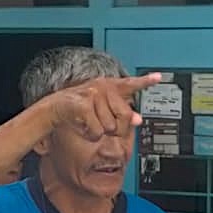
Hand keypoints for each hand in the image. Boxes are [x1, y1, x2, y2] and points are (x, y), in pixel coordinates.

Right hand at [43, 73, 162, 140]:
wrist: (53, 109)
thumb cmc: (79, 109)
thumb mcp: (103, 110)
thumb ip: (122, 114)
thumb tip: (139, 120)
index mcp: (110, 86)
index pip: (131, 84)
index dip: (145, 81)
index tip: (159, 77)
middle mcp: (104, 87)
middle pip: (125, 117)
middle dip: (115, 128)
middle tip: (101, 122)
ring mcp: (93, 94)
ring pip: (110, 127)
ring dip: (99, 131)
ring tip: (88, 121)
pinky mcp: (84, 105)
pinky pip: (97, 132)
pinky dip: (89, 135)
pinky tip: (81, 125)